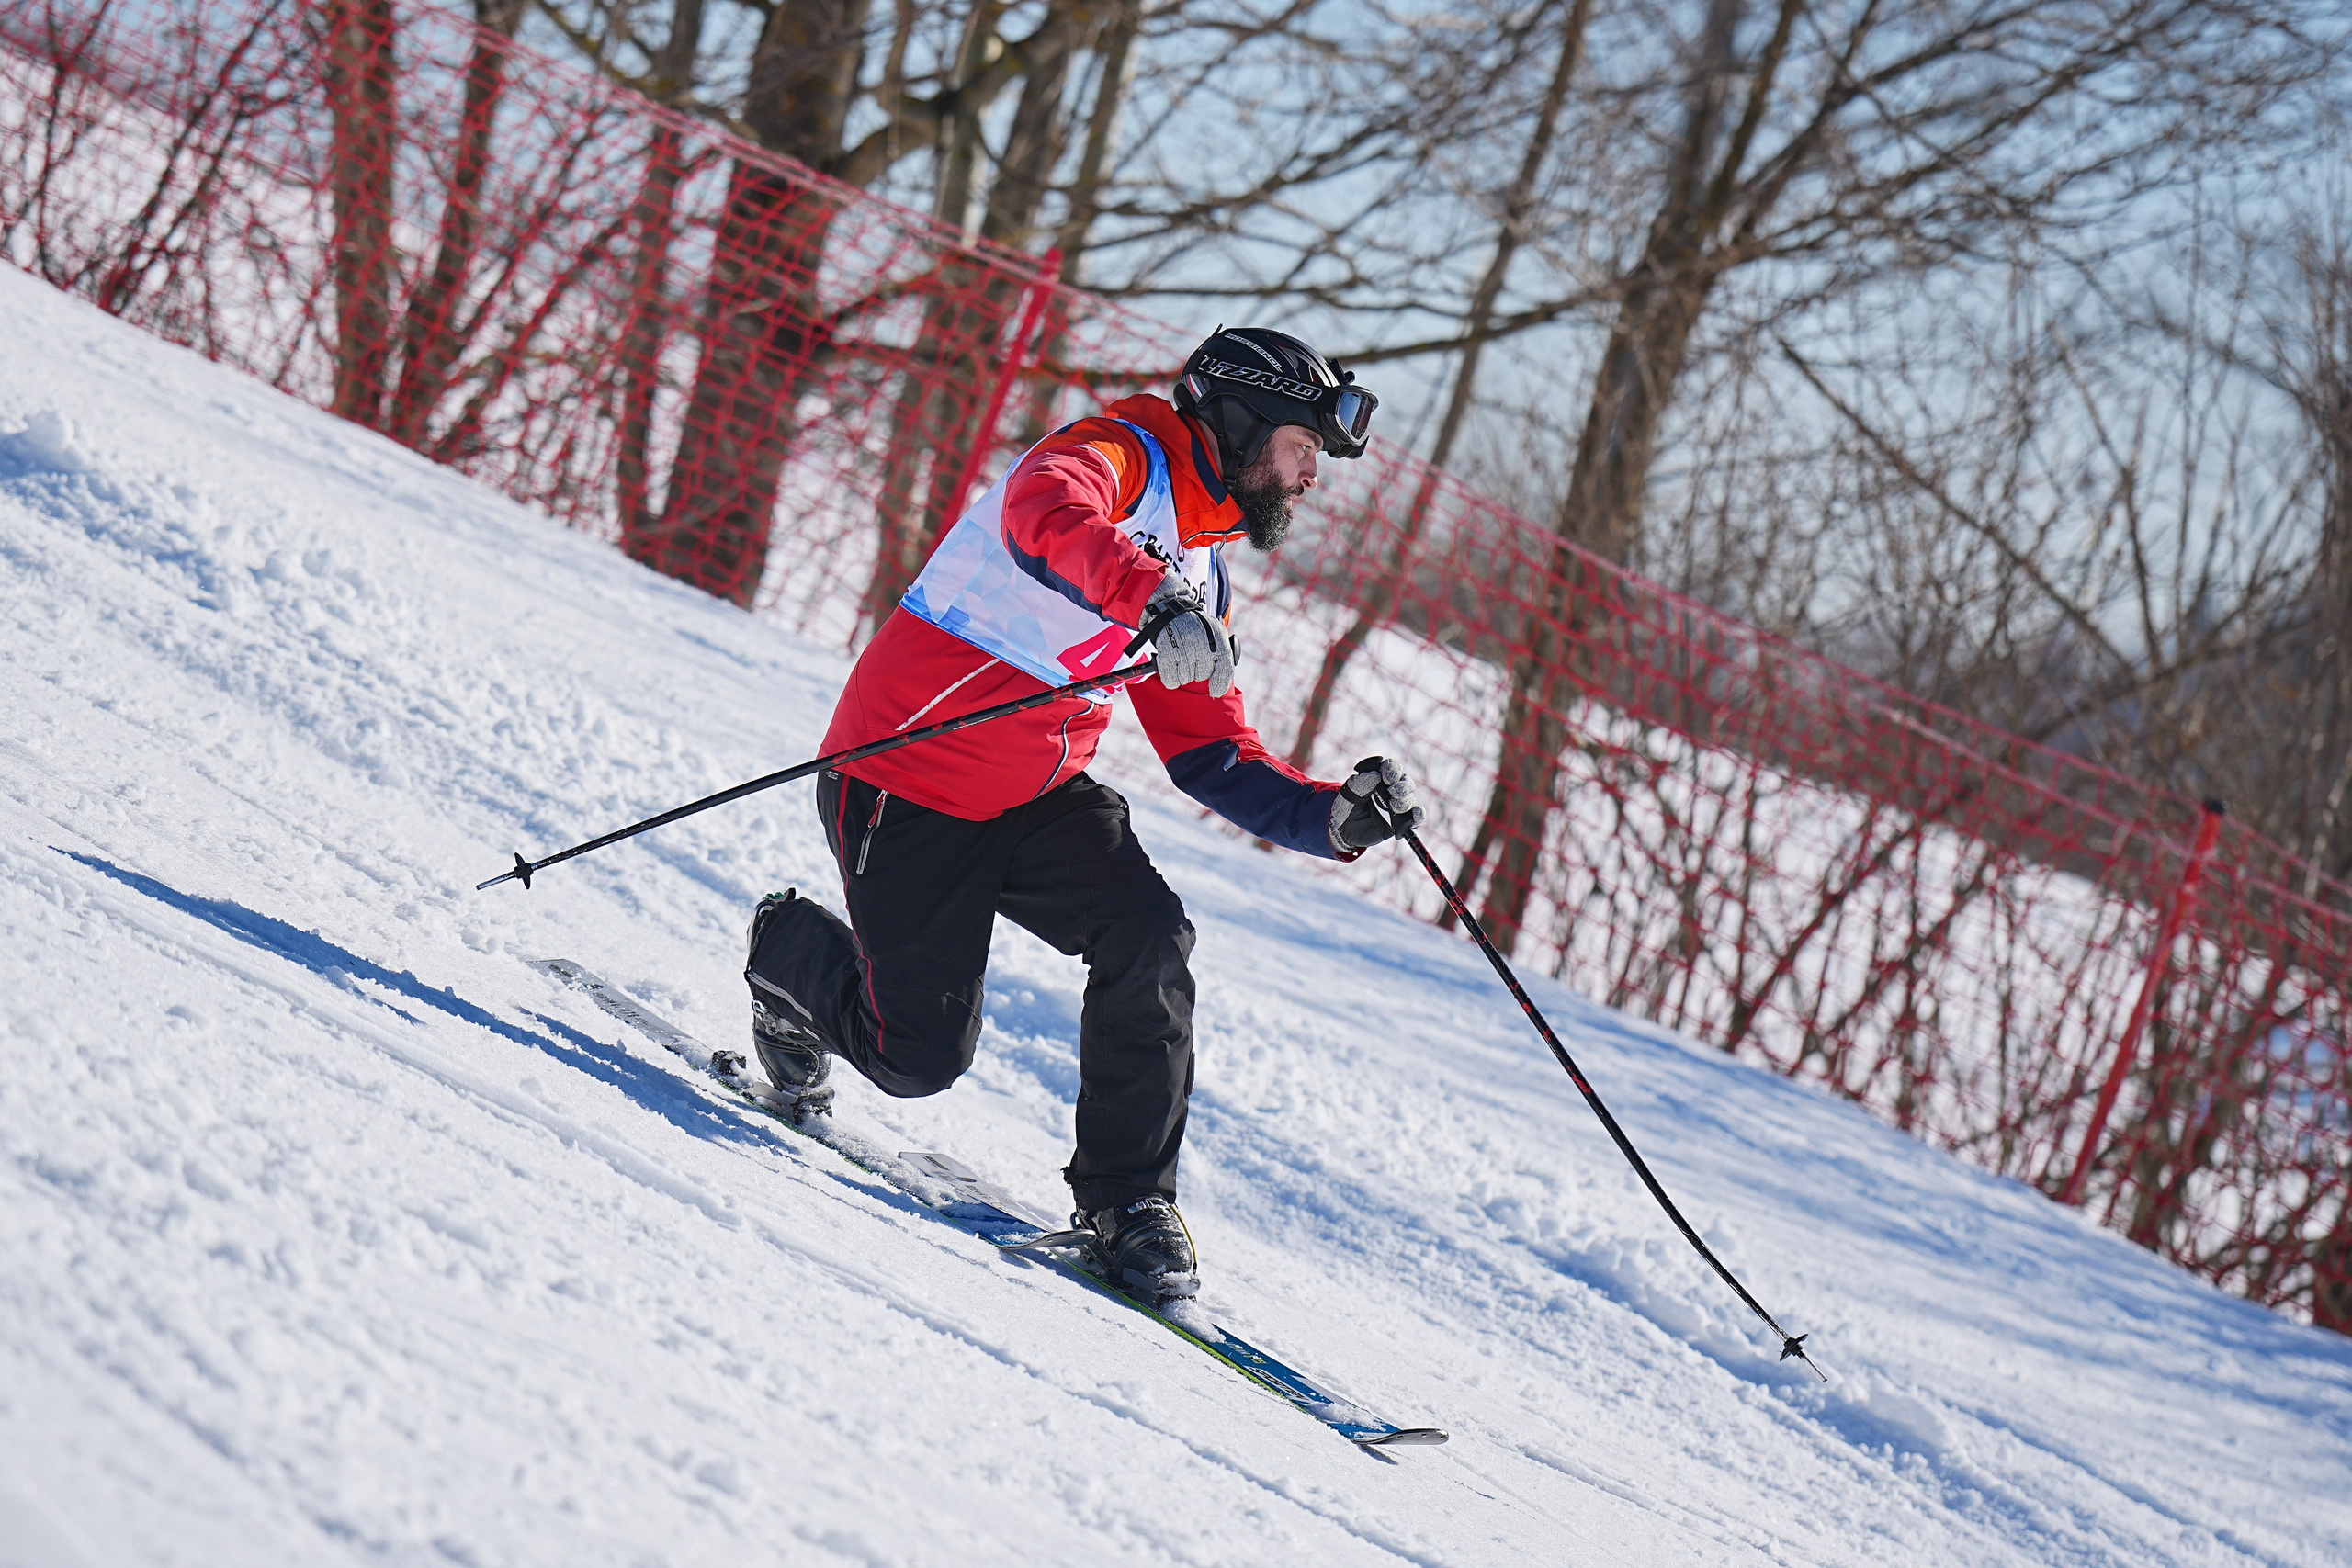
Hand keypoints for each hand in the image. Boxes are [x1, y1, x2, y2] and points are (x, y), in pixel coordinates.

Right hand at [1143, 576, 1235, 697]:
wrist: (1172, 611)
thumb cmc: (1196, 626)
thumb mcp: (1215, 632)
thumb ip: (1222, 653)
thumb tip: (1221, 684)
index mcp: (1218, 640)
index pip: (1225, 669)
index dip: (1221, 684)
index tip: (1215, 692)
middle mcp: (1203, 646)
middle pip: (1202, 676)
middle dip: (1196, 671)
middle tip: (1191, 657)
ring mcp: (1185, 651)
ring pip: (1185, 679)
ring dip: (1182, 672)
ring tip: (1180, 656)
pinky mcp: (1168, 655)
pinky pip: (1171, 679)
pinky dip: (1170, 677)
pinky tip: (1172, 665)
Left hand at [1329, 756, 1423, 853]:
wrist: (1345, 831)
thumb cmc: (1347, 808)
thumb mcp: (1348, 794)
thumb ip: (1360, 784)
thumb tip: (1376, 776)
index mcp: (1380, 778)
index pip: (1393, 767)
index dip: (1393, 770)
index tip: (1386, 778)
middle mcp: (1392, 789)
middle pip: (1406, 782)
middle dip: (1402, 786)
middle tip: (1392, 792)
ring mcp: (1398, 805)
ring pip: (1411, 798)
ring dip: (1406, 801)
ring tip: (1394, 807)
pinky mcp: (1403, 821)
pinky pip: (1417, 815)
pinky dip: (1418, 814)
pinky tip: (1411, 816)